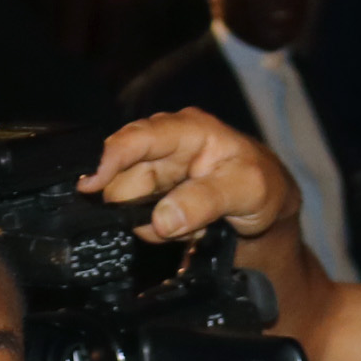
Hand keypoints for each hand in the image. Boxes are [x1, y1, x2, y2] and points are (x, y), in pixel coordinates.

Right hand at [81, 108, 296, 248]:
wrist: (269, 209)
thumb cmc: (262, 185)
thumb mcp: (247, 190)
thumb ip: (205, 201)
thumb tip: (162, 218)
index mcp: (187, 130)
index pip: (138, 138)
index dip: (111, 159)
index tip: (92, 186)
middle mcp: (165, 147)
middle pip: (124, 176)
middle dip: (140, 206)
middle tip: (176, 224)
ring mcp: (158, 174)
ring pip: (129, 203)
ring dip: (154, 223)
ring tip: (191, 226)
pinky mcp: (155, 199)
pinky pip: (142, 221)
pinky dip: (159, 230)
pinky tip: (185, 228)